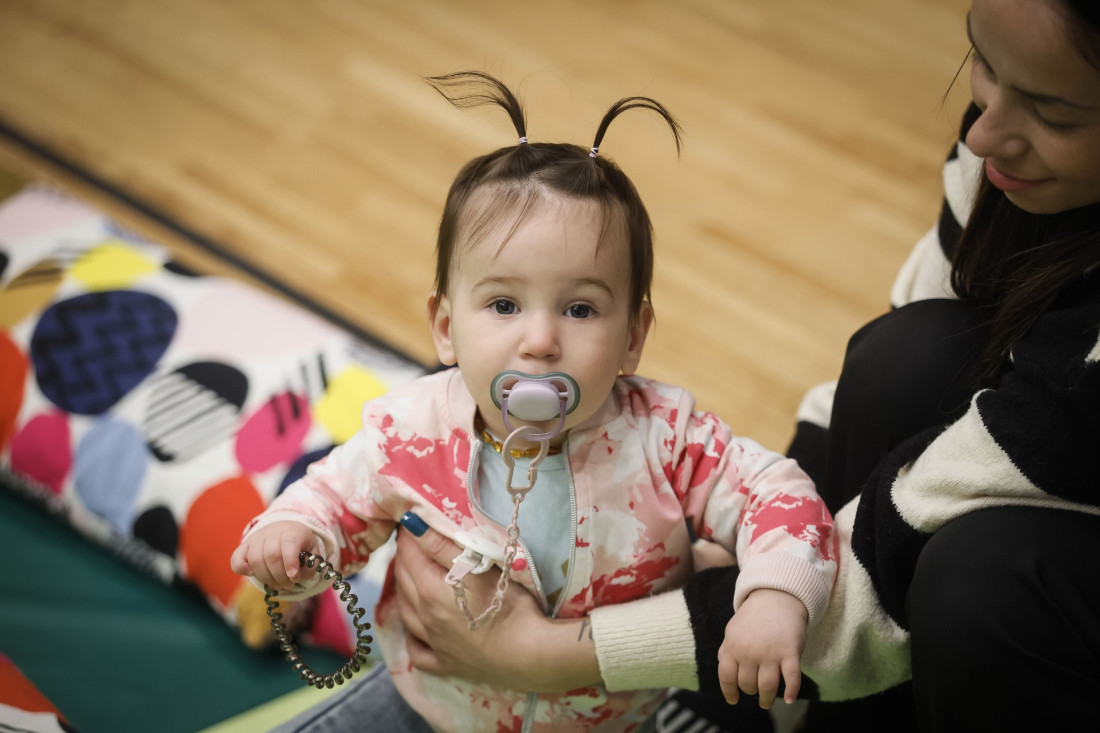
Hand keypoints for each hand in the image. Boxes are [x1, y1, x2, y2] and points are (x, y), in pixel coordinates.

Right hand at [229, 520, 322, 590]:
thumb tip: (295, 577)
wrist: (286, 531)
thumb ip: (308, 568)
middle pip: (271, 555)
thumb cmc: (301, 547)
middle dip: (280, 576)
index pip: (289, 543)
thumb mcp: (312, 555)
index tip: (293, 577)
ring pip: (255, 559)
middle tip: (288, 585)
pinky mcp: (244, 546)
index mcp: (292, 531)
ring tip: (278, 585)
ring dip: (266, 578)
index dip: (290, 562)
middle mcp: (273, 532)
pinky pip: (236, 559)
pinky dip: (242, 569)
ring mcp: (256, 538)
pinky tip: (253, 574)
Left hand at [391, 521, 601, 691]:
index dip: (408, 536)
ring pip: (406, 614)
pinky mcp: (446, 663)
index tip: (411, 521)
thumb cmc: (509, 605)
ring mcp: (434, 643)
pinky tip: (415, 630)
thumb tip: (410, 523)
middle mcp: (425, 617)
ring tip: (411, 576)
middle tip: (412, 541)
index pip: (409, 556)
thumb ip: (441, 545)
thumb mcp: (477, 568)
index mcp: (430, 590)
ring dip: (404, 591)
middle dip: (404, 557)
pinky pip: (418, 652)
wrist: (528, 654)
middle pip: (403, 581)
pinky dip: (411, 638)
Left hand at [717, 588, 807, 708]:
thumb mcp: (733, 631)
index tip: (733, 700)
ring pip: (767, 687)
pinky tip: (790, 699)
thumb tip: (723, 669)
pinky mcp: (790, 651)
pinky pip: (791, 677)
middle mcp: (750, 652)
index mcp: (733, 646)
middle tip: (755, 690)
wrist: (776, 597)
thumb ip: (726, 650)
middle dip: (751, 691)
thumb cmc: (753, 618)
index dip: (729, 692)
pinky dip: (792, 691)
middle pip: (748, 685)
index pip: (726, 677)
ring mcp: (770, 653)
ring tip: (766, 701)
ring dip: (767, 699)